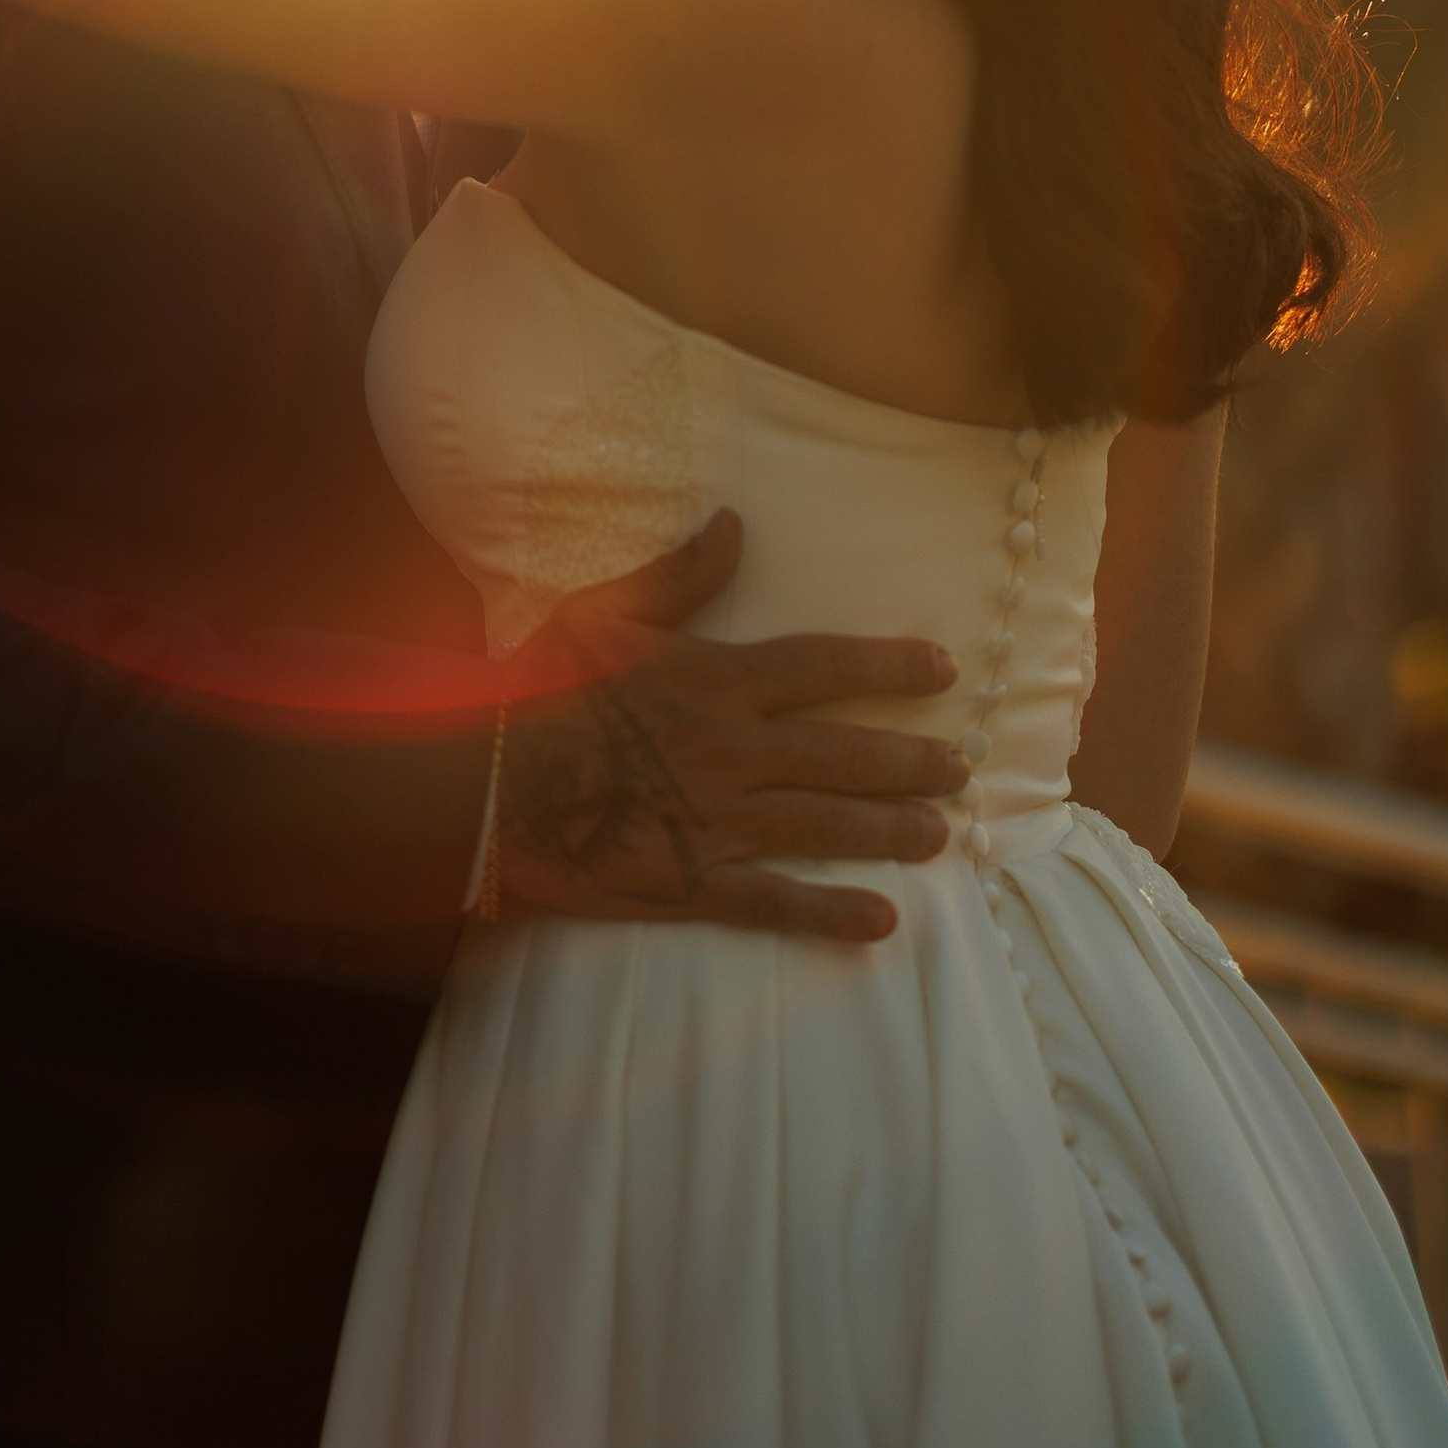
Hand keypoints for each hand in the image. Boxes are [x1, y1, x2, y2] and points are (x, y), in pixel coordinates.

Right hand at [495, 515, 966, 942]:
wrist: (487, 790)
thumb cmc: (536, 693)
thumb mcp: (602, 615)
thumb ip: (677, 577)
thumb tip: (735, 526)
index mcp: (716, 682)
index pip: (823, 667)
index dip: (889, 665)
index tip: (943, 670)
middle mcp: (734, 752)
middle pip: (844, 753)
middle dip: (910, 760)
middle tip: (960, 768)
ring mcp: (719, 823)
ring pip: (827, 825)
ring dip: (890, 830)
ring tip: (939, 834)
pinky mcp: (695, 883)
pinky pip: (777, 902)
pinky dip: (832, 913)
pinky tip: (882, 921)